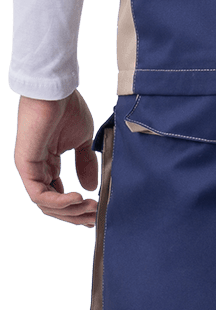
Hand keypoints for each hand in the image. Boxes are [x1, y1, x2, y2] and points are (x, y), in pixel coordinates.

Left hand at [13, 90, 99, 226]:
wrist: (56, 91)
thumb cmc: (67, 109)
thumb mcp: (83, 141)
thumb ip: (86, 164)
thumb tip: (90, 187)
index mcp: (47, 164)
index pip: (58, 195)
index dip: (76, 208)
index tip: (96, 214)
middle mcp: (37, 169)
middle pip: (53, 205)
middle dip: (76, 215)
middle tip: (96, 219)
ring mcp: (30, 169)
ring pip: (46, 204)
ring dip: (71, 210)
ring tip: (91, 208)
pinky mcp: (26, 167)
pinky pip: (40, 195)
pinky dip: (60, 201)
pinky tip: (78, 198)